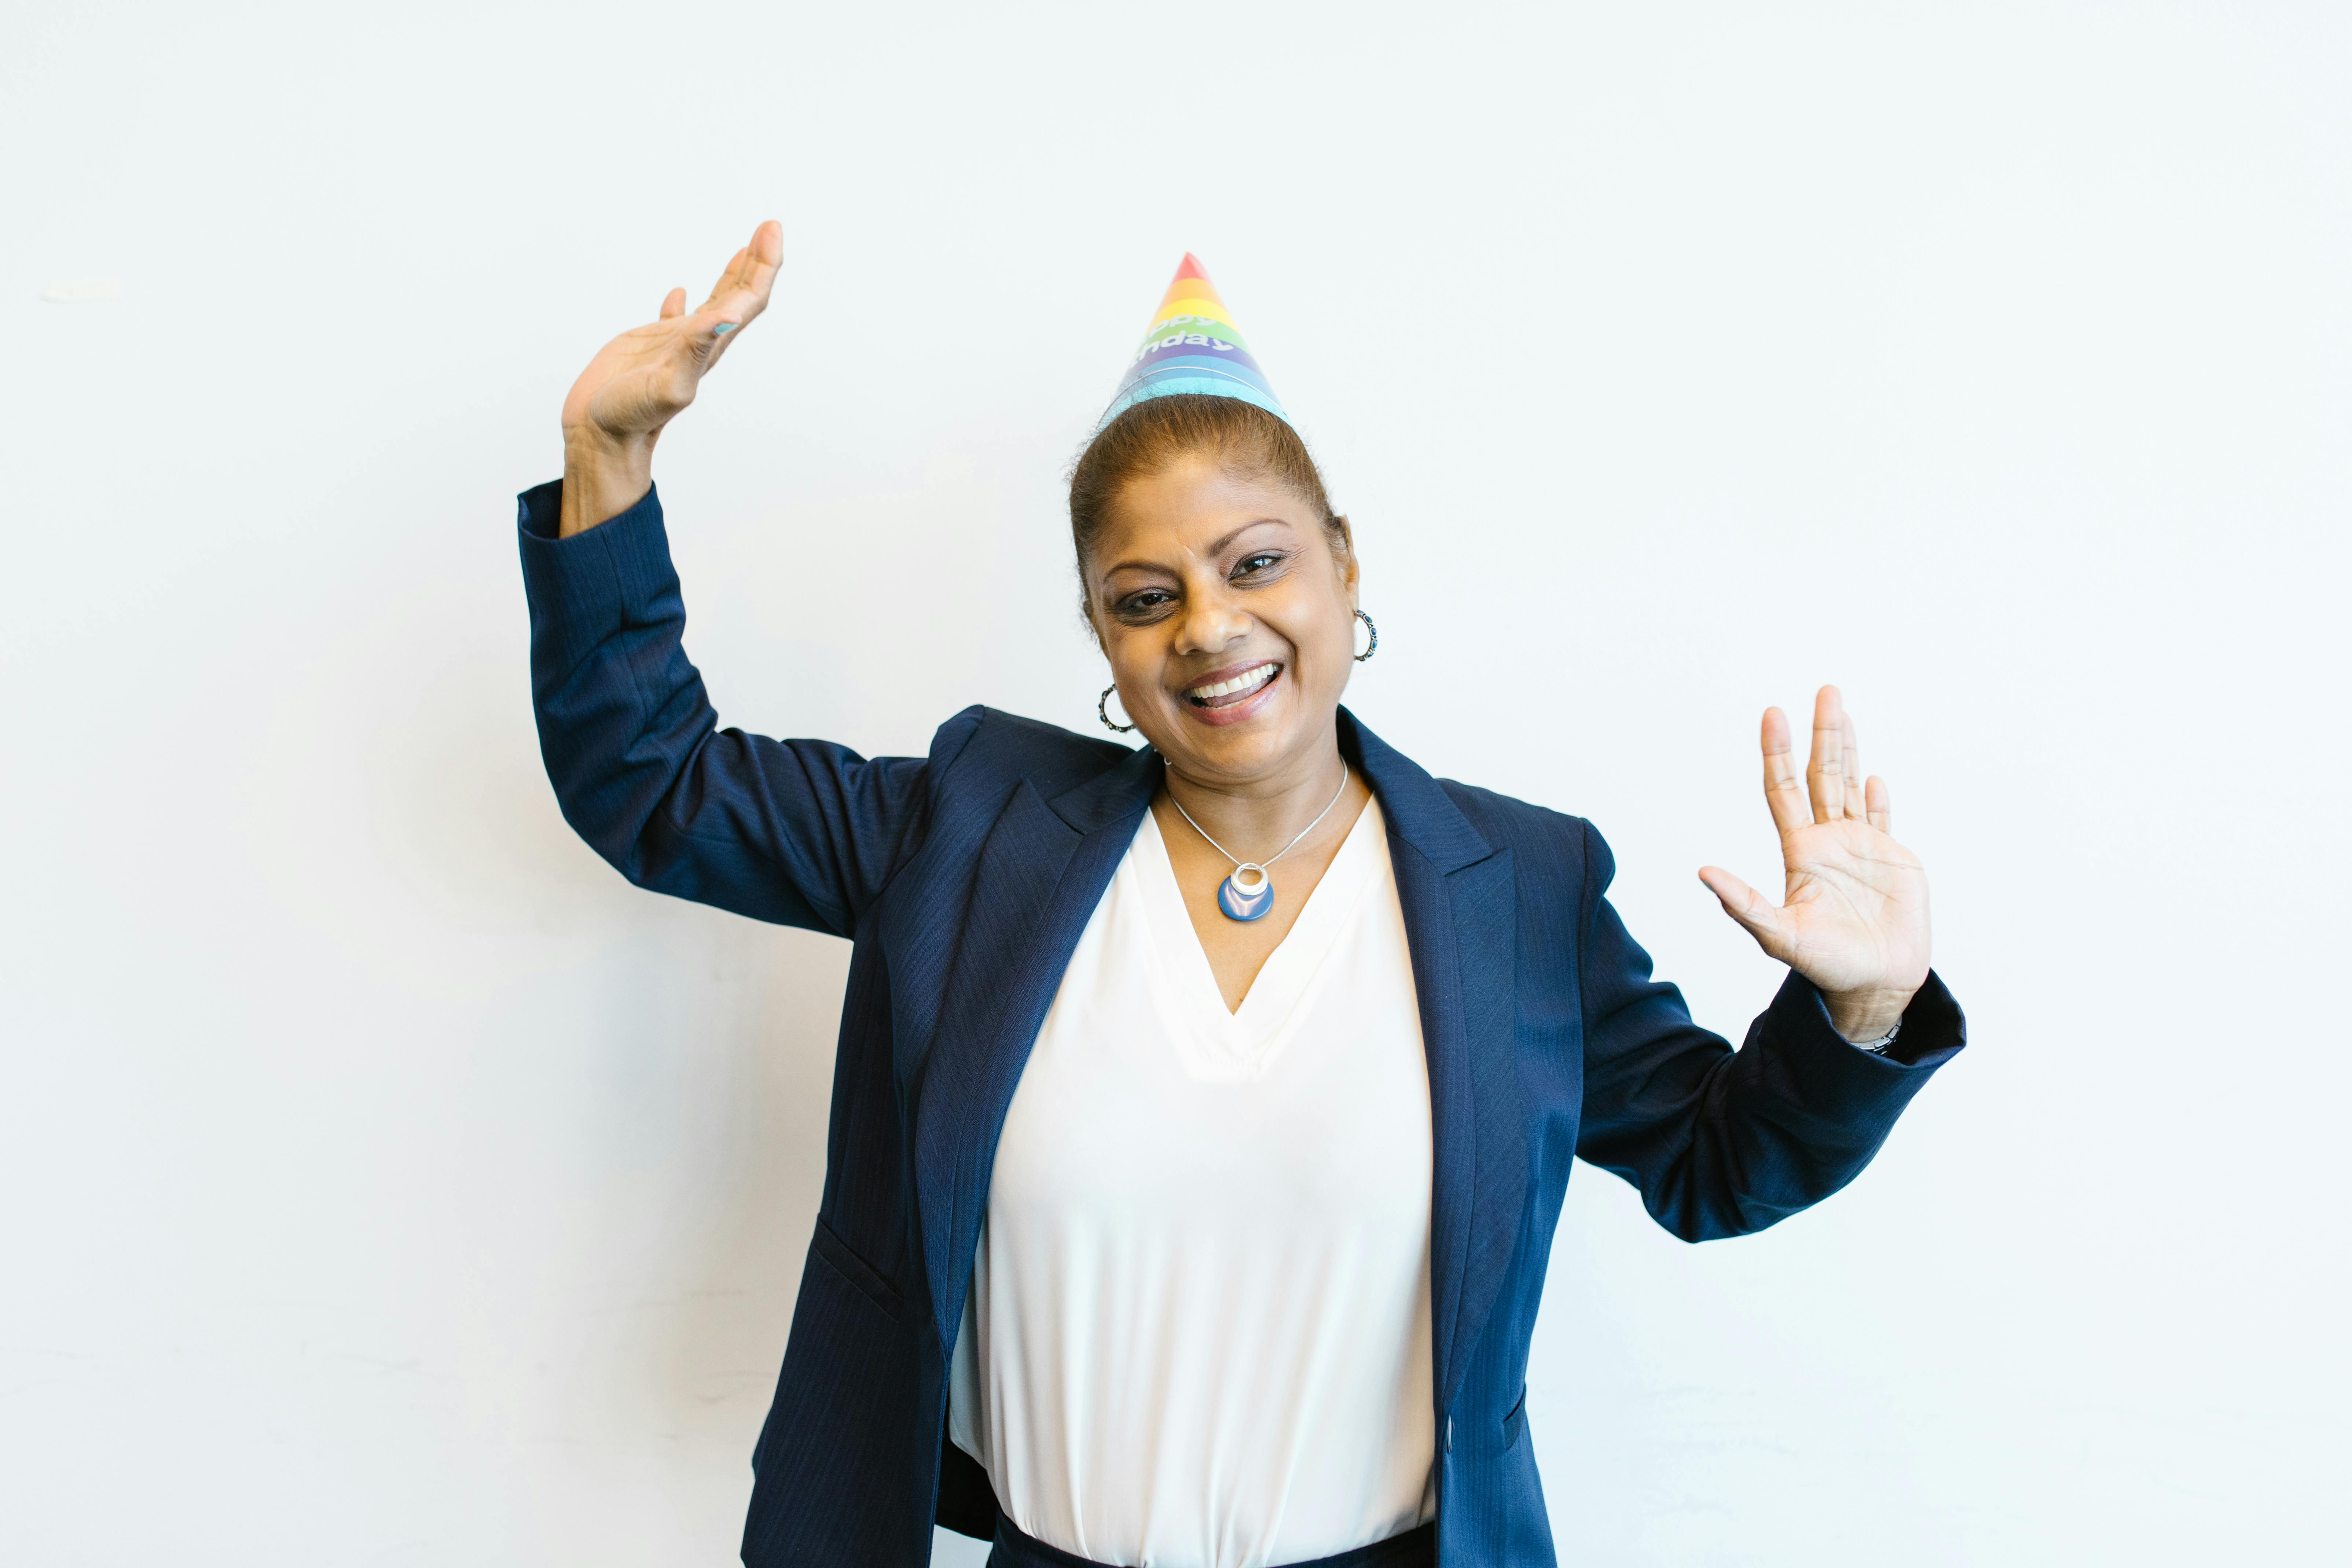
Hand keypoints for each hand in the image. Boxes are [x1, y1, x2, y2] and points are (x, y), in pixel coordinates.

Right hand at [557, 219, 781, 536]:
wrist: (603, 437)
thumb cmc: (632, 417)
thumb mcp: (668, 383)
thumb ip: (696, 349)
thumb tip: (725, 318)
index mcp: (709, 348)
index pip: (748, 301)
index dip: (763, 266)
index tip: (770, 230)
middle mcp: (700, 344)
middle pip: (740, 297)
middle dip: (757, 263)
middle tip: (769, 226)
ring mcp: (676, 346)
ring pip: (713, 303)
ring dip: (731, 276)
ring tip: (745, 248)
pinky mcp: (650, 349)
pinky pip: (673, 321)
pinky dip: (683, 303)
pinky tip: (681, 292)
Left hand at [1698, 687, 1931, 1041]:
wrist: (1872, 985)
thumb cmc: (1824, 965)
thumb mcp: (1779, 935)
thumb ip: (1744, 904)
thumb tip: (1703, 874)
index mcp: (1800, 852)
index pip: (1783, 790)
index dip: (1778, 753)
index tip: (1773, 714)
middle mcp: (1827, 842)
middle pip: (1821, 776)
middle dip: (1823, 734)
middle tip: (1825, 690)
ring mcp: (1860, 849)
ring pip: (1849, 786)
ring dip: (1847, 748)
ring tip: (1841, 709)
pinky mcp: (1892, 861)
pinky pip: (1881, 820)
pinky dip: (1877, 798)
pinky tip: (1871, 777)